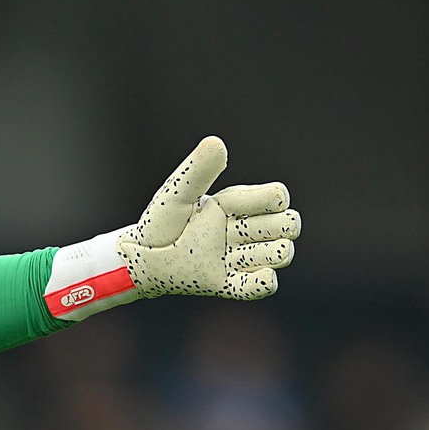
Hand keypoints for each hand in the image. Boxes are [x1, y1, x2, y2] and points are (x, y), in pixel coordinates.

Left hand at [115, 136, 300, 299]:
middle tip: (235, 231)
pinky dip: (265, 282)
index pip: (277, 197)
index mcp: (235, 205)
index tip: (233, 206)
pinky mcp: (228, 284)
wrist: (140, 259)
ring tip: (233, 254)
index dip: (269, 200)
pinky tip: (261, 275)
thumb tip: (216, 142)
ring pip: (281, 253)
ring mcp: (237, 258)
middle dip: (274, 227)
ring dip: (265, 254)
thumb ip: (198, 171)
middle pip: (288, 225)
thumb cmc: (159, 222)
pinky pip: (261, 287)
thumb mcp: (177, 193)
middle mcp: (242, 231)